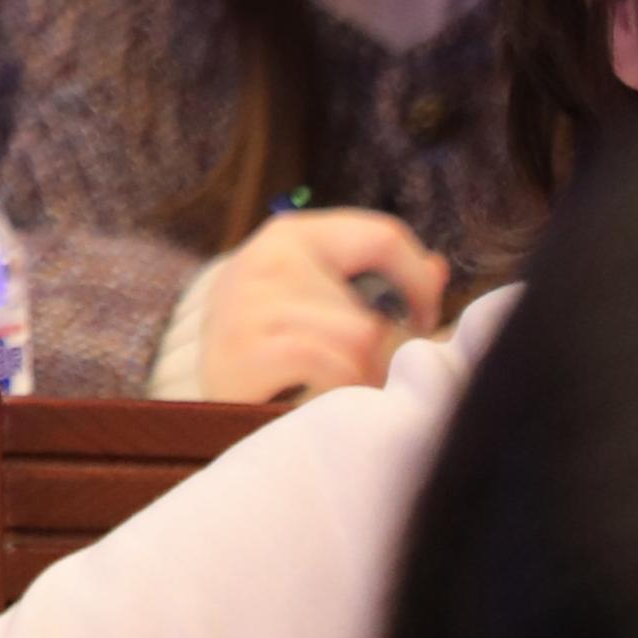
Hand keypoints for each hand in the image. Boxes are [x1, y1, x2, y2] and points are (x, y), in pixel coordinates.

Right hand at [191, 208, 446, 402]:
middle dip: (383, 352)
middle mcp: (265, 258)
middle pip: (376, 307)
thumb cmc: (279, 350)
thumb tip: (438, 269)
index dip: (419, 285)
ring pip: (361, 338)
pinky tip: (316, 395)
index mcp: (290, 235)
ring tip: (335, 384)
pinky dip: (338, 390)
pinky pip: (333, 365)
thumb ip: (382, 283)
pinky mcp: (244, 349)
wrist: (199, 403)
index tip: (420, 322)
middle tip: (362, 370)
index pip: (384, 236)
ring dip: (361, 376)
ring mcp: (249, 303)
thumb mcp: (326, 302)